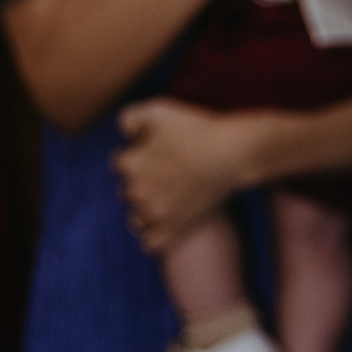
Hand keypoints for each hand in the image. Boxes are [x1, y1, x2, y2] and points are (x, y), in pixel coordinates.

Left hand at [115, 97, 268, 249]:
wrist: (231, 154)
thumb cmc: (196, 129)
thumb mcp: (157, 109)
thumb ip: (129, 118)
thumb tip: (124, 132)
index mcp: (129, 165)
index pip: (120, 162)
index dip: (139, 153)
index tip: (158, 149)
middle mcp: (137, 191)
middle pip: (128, 190)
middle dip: (142, 182)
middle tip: (168, 172)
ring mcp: (156, 212)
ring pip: (136, 217)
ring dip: (145, 209)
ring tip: (166, 198)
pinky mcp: (175, 227)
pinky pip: (150, 242)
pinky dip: (152, 235)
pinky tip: (163, 223)